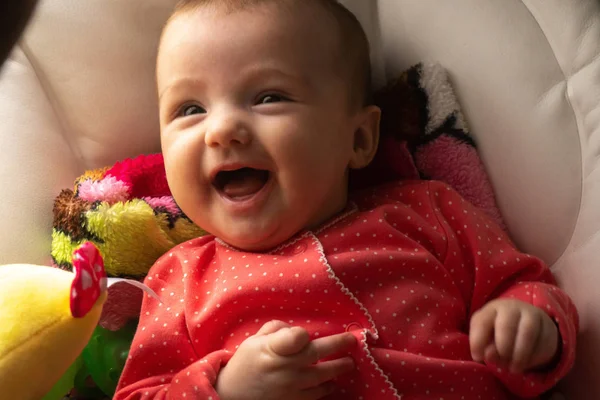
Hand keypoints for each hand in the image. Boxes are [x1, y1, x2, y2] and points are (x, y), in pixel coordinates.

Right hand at [215, 320, 355, 399]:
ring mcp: (290, 386)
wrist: (233, 395)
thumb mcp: (254, 340)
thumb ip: (277, 329)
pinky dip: (327, 387)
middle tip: (353, 341)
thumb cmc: (246, 363)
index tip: (307, 333)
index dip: (302, 334)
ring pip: (323, 375)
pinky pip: (317, 394)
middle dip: (338, 345)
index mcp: (271, 349)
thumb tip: (299, 330)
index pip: (294, 338)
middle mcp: (283, 367)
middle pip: (316, 352)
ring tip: (349, 363)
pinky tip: (333, 382)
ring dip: (339, 368)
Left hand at [469, 299, 558, 372]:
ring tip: (514, 369)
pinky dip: (534, 356)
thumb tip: (488, 355)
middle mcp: (511, 308)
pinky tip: (527, 363)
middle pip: (506, 325)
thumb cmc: (500, 332)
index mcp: (491, 309)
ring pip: (528, 332)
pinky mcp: (547, 326)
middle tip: (501, 361)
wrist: (529, 324)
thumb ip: (485, 346)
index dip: (478, 341)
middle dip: (502, 346)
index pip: (482, 322)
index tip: (477, 357)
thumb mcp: (488, 338)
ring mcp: (531, 314)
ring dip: (520, 354)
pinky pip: (543, 341)